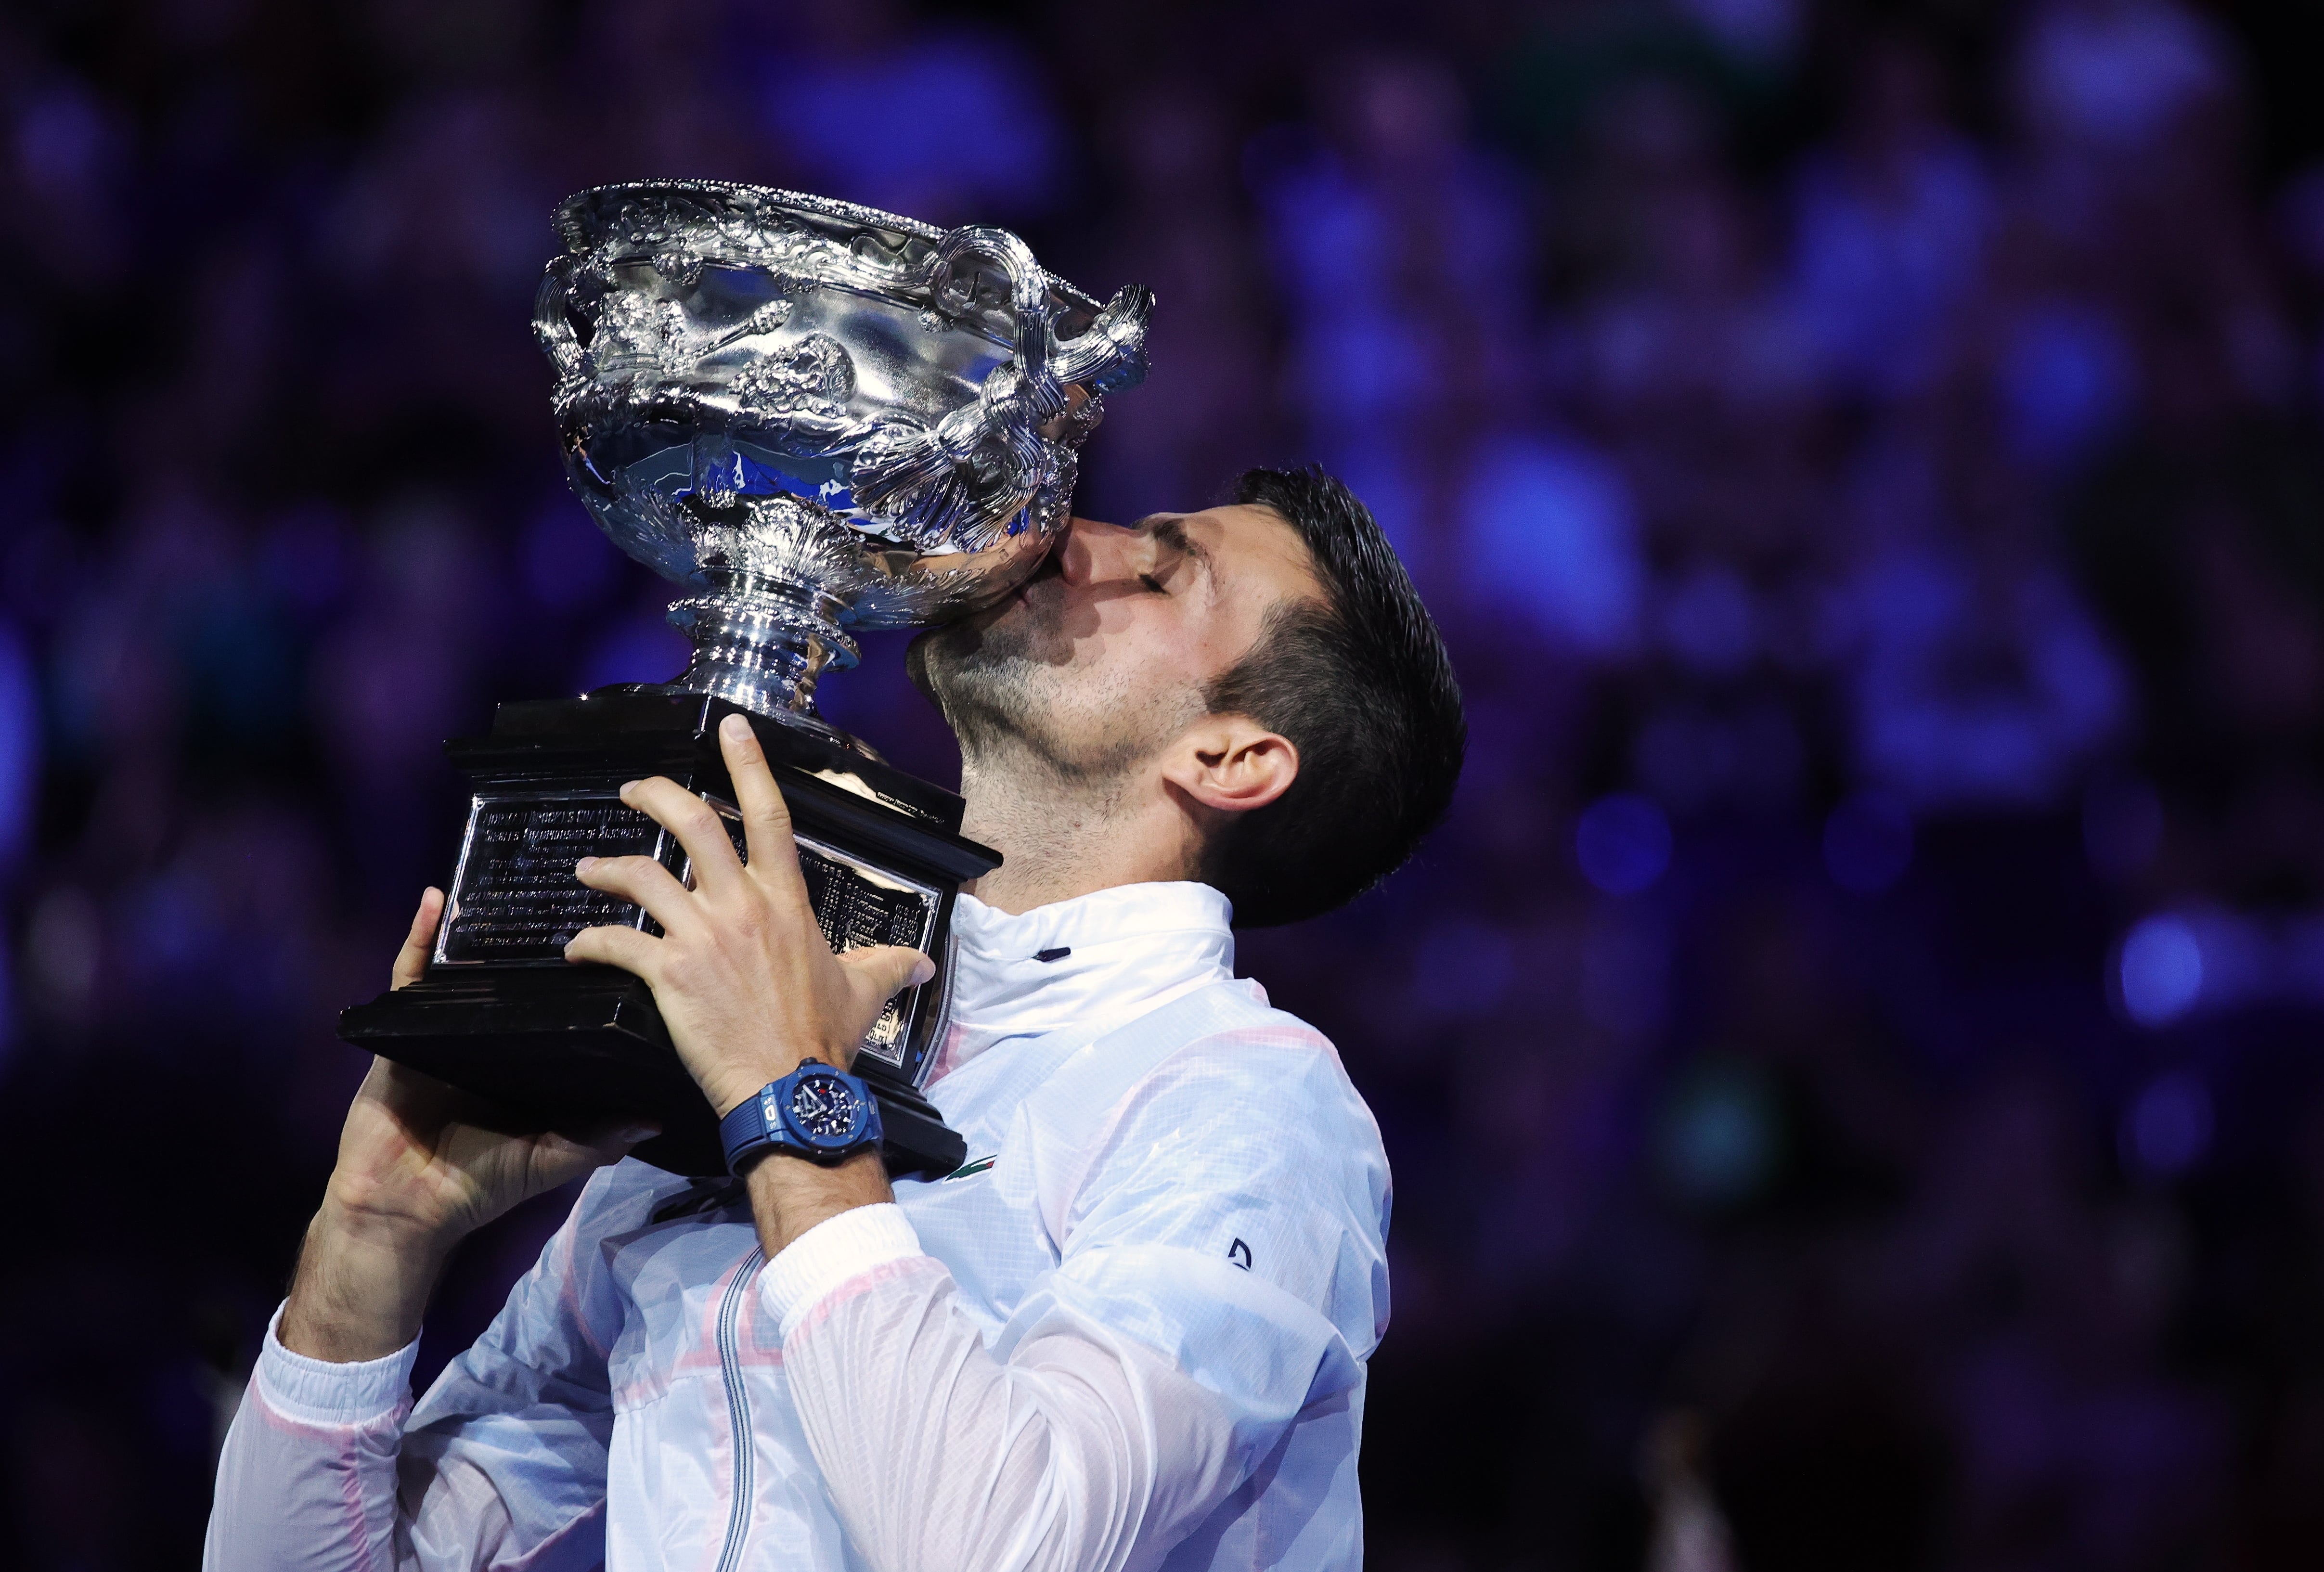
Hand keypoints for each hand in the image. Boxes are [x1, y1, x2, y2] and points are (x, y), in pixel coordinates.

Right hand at [280, 890, 654, 1361]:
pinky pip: (410, 975)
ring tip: (508, 878)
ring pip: (468, 968)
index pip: (563, 1008)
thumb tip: (655, 1119)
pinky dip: (419, 938)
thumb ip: (598, 1141)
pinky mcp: (405, 1029)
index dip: (586, 974)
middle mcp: (495, 1036)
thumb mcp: (551, 1159)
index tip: (620, 936)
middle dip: (540, 937)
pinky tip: (434, 901)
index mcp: (531, 1059)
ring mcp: (448, 1028)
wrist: (405, 1208)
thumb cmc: (480, 1185)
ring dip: (482, 927)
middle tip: (574, 887)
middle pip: (518, 978)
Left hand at [565, 713, 934, 1118]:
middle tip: (633, 791)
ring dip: (607, 868)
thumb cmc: (824, 1039)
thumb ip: (891, 966)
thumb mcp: (865, 991)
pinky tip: (578, 949)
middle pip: (692, 825)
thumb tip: (925, 963)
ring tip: (588, 870)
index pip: (768, 815)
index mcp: (785, 901)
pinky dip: (590, 942)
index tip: (731, 728)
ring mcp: (703, 937)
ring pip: (642, 877)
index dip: (749, 765)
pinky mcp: (670, 974)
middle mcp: (742, 906)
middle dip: (655, 796)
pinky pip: (617, 944)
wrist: (789, 1087)